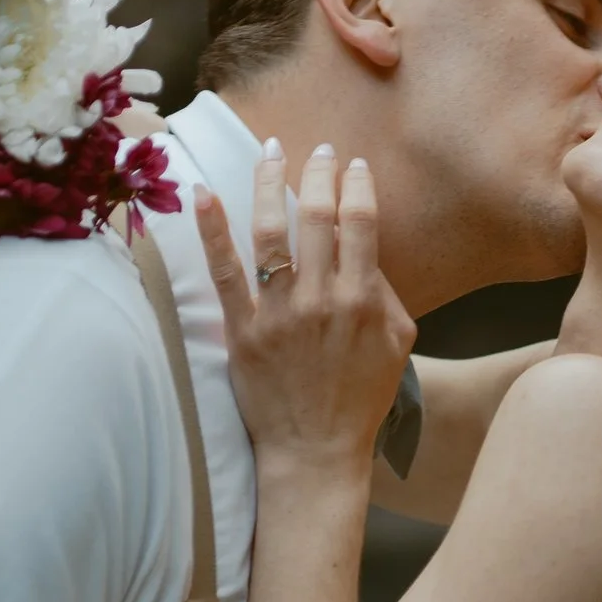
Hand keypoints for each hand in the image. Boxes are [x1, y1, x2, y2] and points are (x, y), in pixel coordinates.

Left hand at [194, 143, 415, 472]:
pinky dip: (212, 229)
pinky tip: (203, 193)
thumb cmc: (360, 399)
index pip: (360, 221)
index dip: (356, 184)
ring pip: (271, 231)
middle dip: (318, 171)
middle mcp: (321, 299)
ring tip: (270, 151)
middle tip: (318, 148)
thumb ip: (386, 293)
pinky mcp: (243, 331)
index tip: (353, 163)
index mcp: (363, 298)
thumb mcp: (397, 344)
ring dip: (269, 182)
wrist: (316, 452)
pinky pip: (224, 273)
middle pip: (317, 214)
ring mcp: (279, 314)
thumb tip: (366, 250)